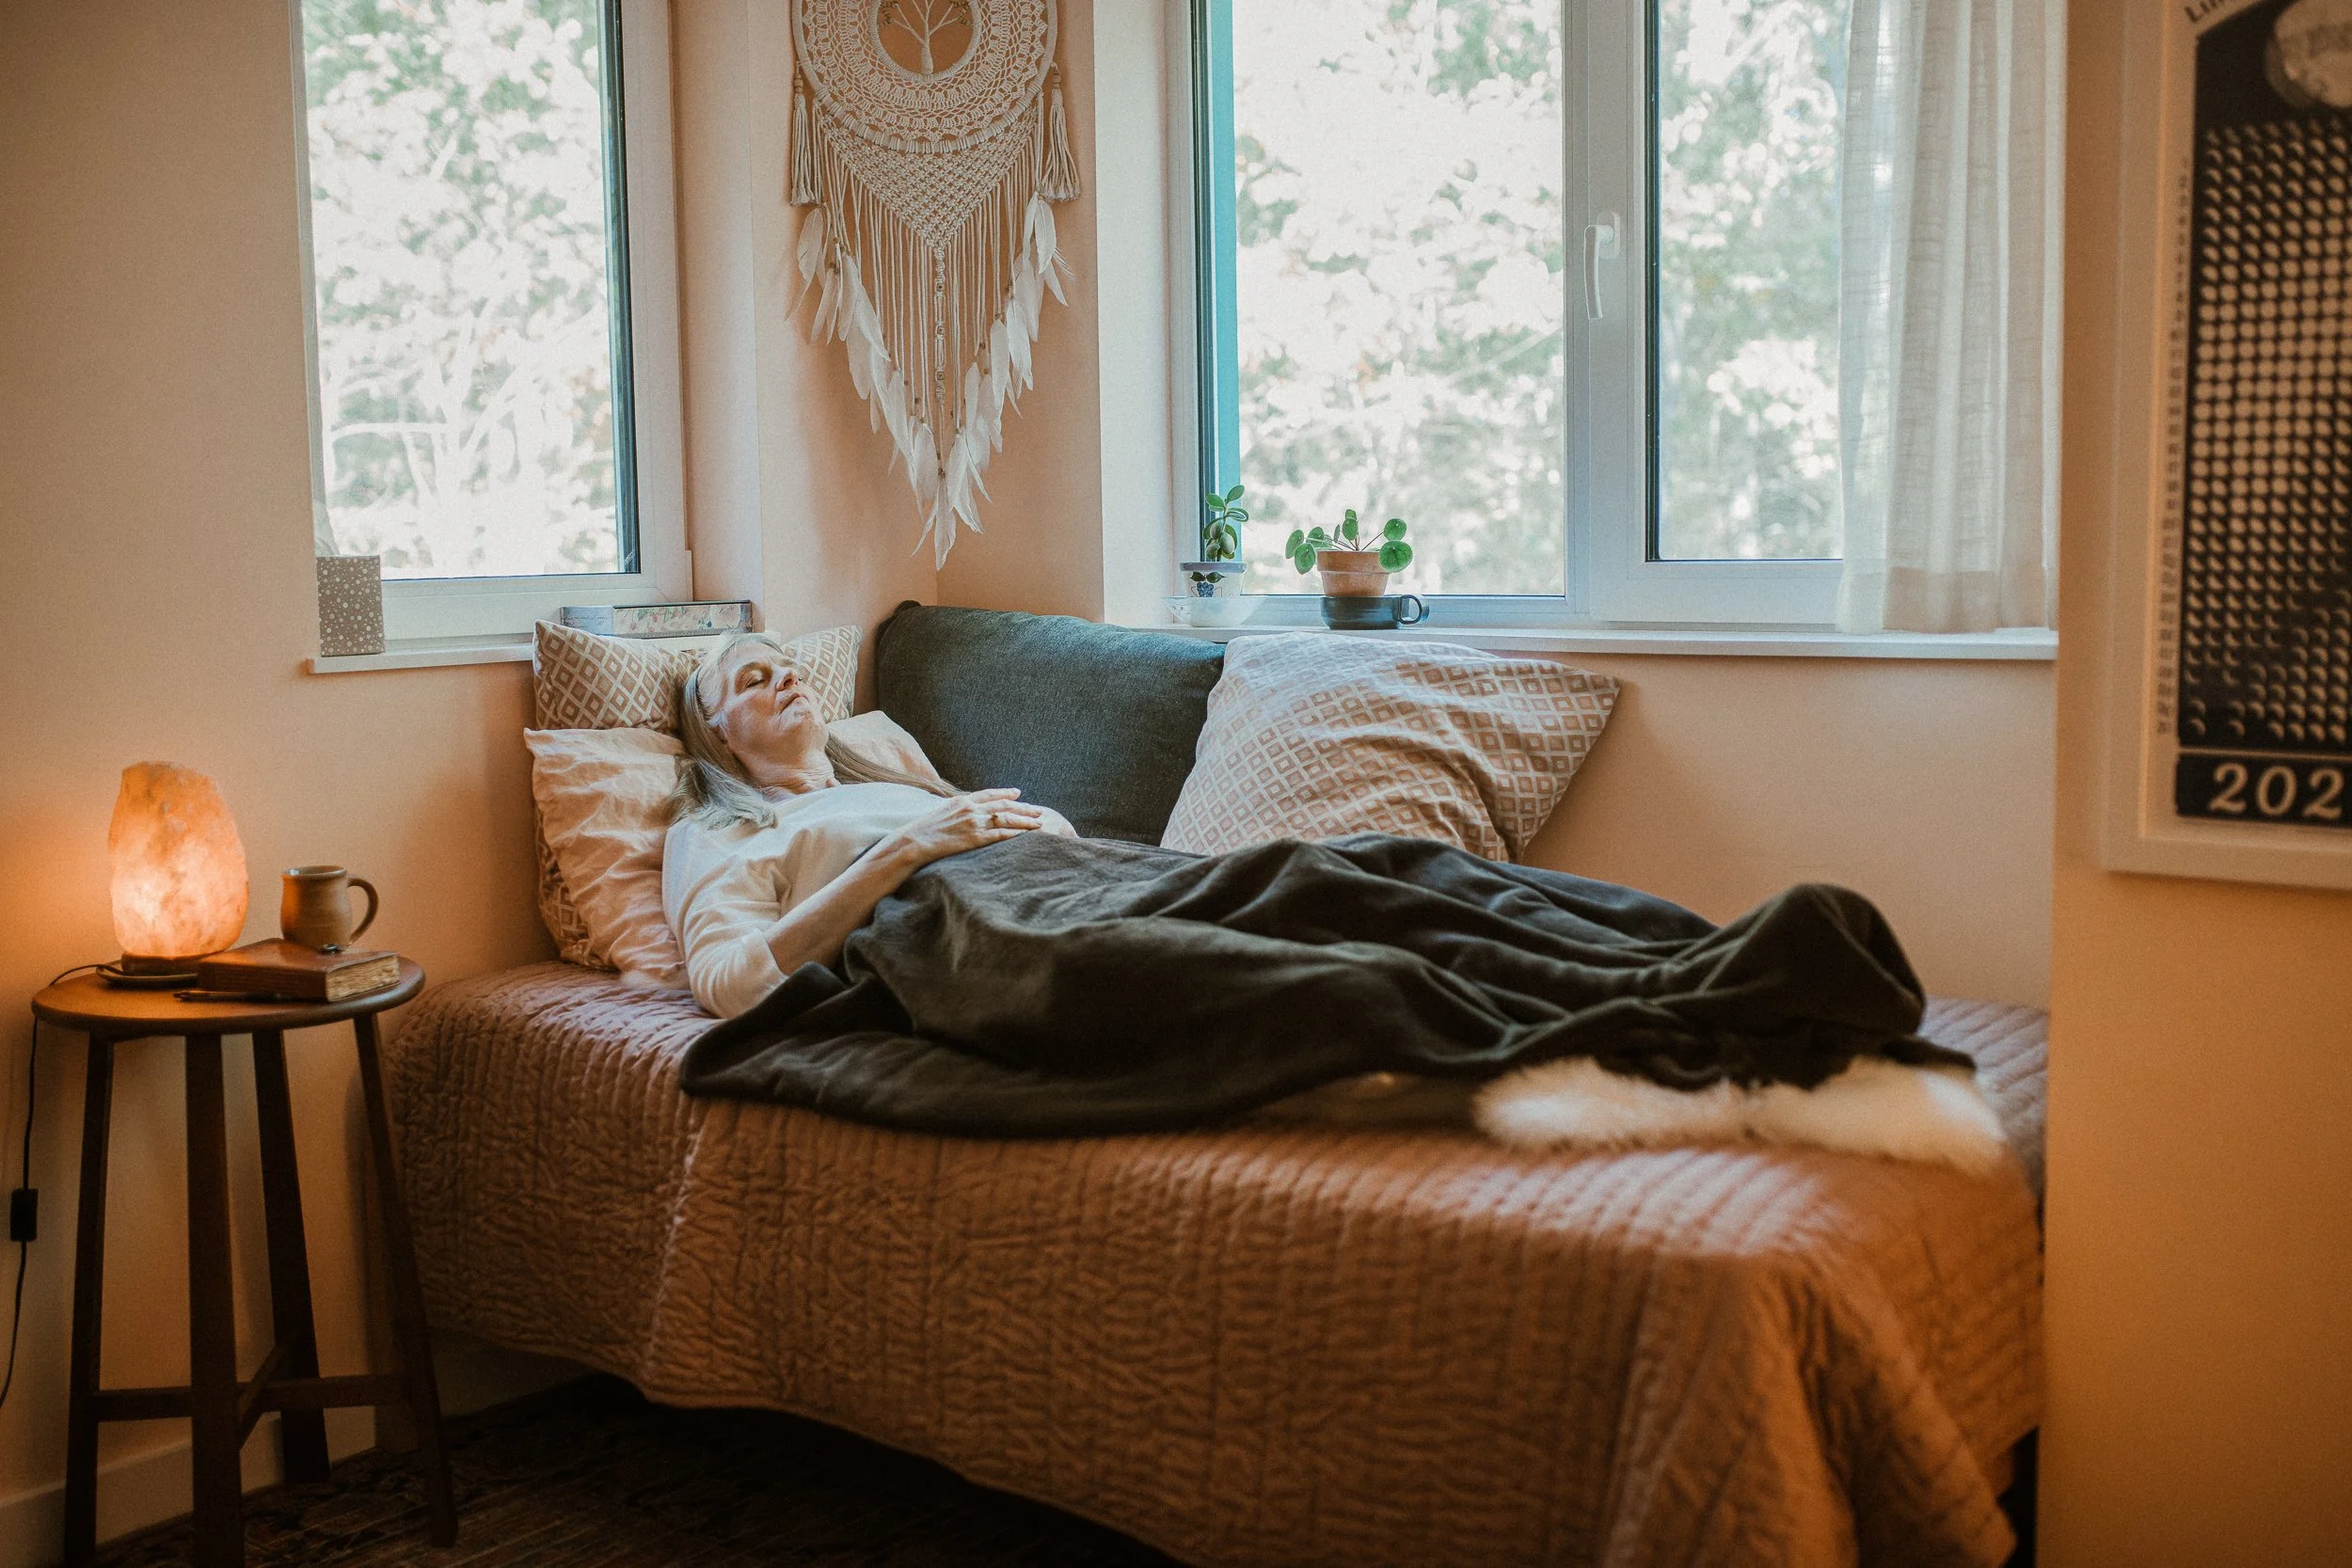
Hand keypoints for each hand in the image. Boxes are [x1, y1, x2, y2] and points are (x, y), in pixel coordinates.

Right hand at [881, 788, 1053, 870]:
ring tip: (1039, 822)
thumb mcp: (940, 813)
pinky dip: (1015, 834)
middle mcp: (971, 808)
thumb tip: (961, 813)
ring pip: (1006, 819)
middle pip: (1003, 805)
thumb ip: (955, 811)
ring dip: (1025, 821)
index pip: (989, 794)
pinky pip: (1001, 835)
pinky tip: (1026, 835)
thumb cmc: (922, 830)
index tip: (1018, 793)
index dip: (1006, 793)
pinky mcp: (975, 838)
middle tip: (1037, 810)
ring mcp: (974, 822)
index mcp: (962, 800)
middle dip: (1023, 808)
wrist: (914, 841)